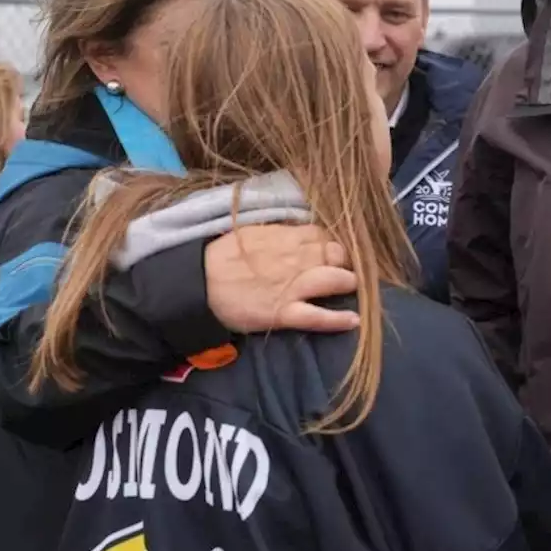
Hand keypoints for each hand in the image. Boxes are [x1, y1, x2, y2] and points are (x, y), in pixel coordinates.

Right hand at [204, 224, 358, 333]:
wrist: (198, 283)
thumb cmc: (221, 257)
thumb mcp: (252, 233)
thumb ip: (279, 233)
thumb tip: (298, 230)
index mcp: (286, 237)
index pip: (323, 235)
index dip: (332, 242)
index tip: (333, 250)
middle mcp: (295, 259)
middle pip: (335, 254)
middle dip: (345, 260)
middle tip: (344, 268)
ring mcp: (292, 286)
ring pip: (334, 280)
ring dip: (349, 282)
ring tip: (351, 286)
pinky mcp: (284, 312)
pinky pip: (318, 317)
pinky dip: (338, 320)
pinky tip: (353, 320)